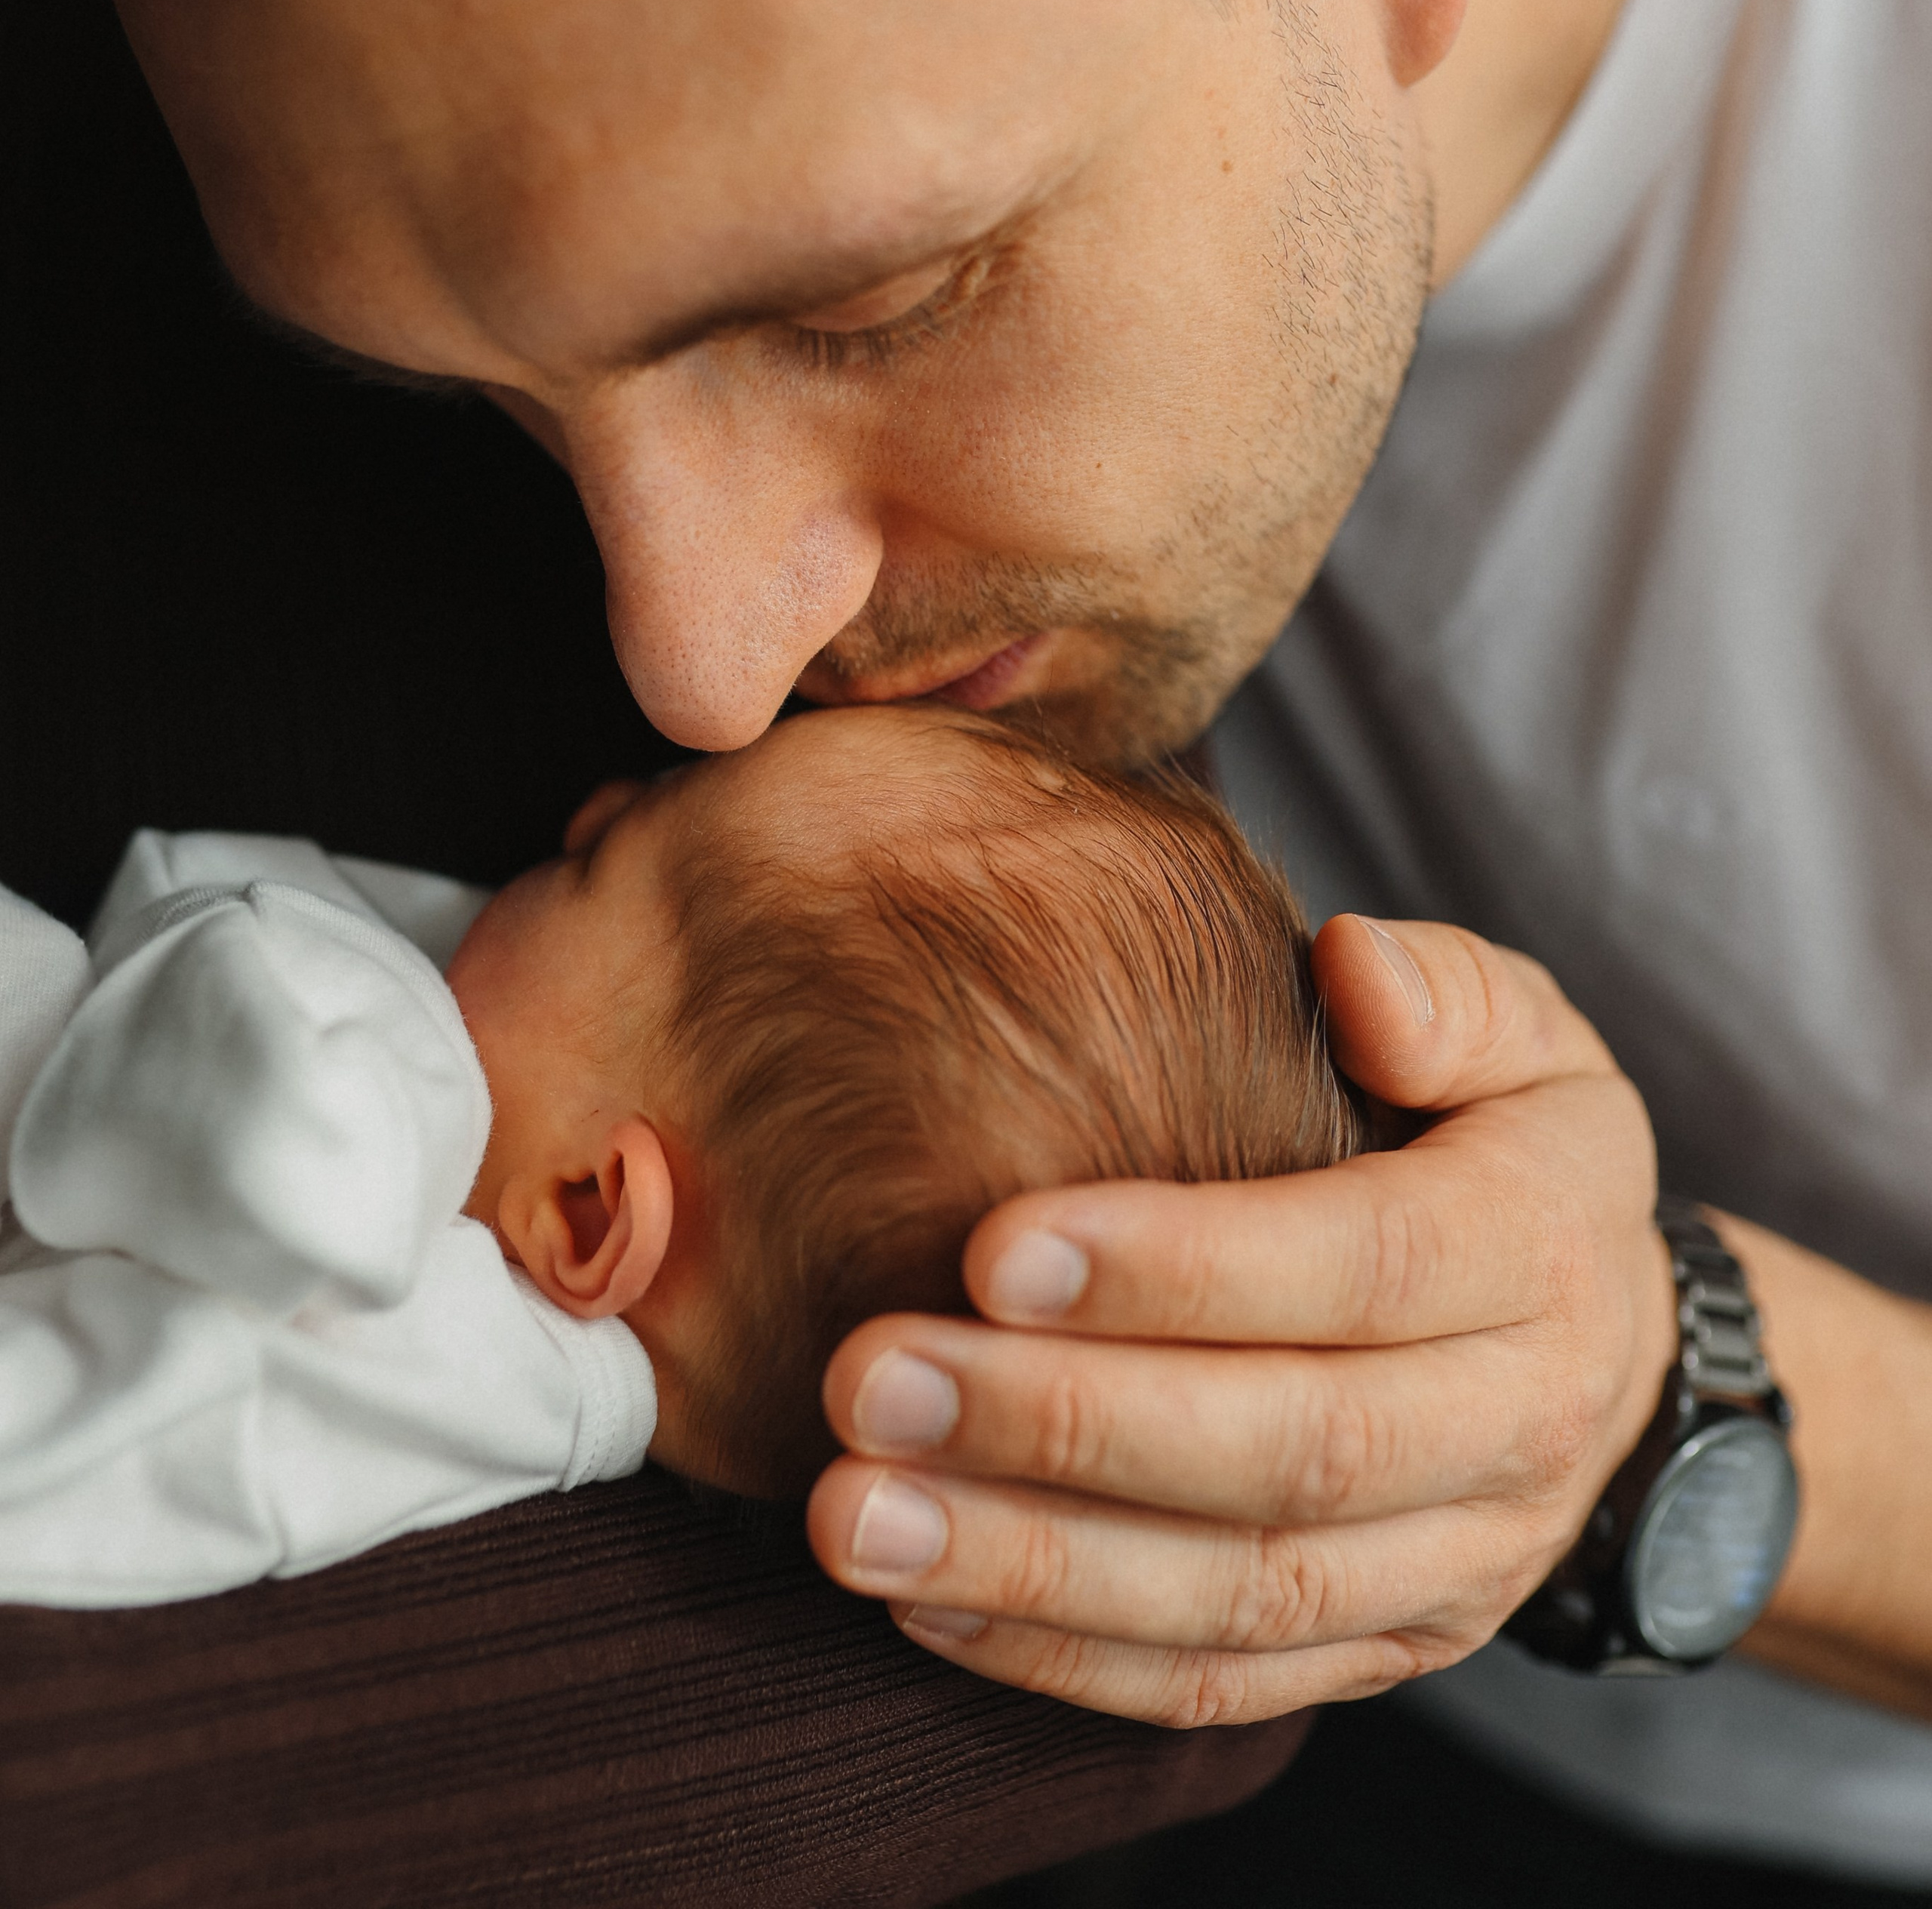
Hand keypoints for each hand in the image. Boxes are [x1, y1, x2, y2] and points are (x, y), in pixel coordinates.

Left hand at [807, 914, 1679, 1723]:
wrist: (1626, 1358)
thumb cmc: (1514, 1150)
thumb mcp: (1534, 1036)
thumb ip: (1445, 990)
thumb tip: (1349, 964)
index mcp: (1539, 1250)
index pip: (1362, 1266)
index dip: (1181, 1267)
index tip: (994, 1247)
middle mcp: (1514, 1427)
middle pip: (1288, 1449)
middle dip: (1062, 1425)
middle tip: (871, 1380)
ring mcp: (1456, 1565)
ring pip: (1242, 1594)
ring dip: (1033, 1565)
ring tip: (857, 1520)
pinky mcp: (1387, 1651)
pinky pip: (1228, 1687)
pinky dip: (1071, 1664)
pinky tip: (927, 1605)